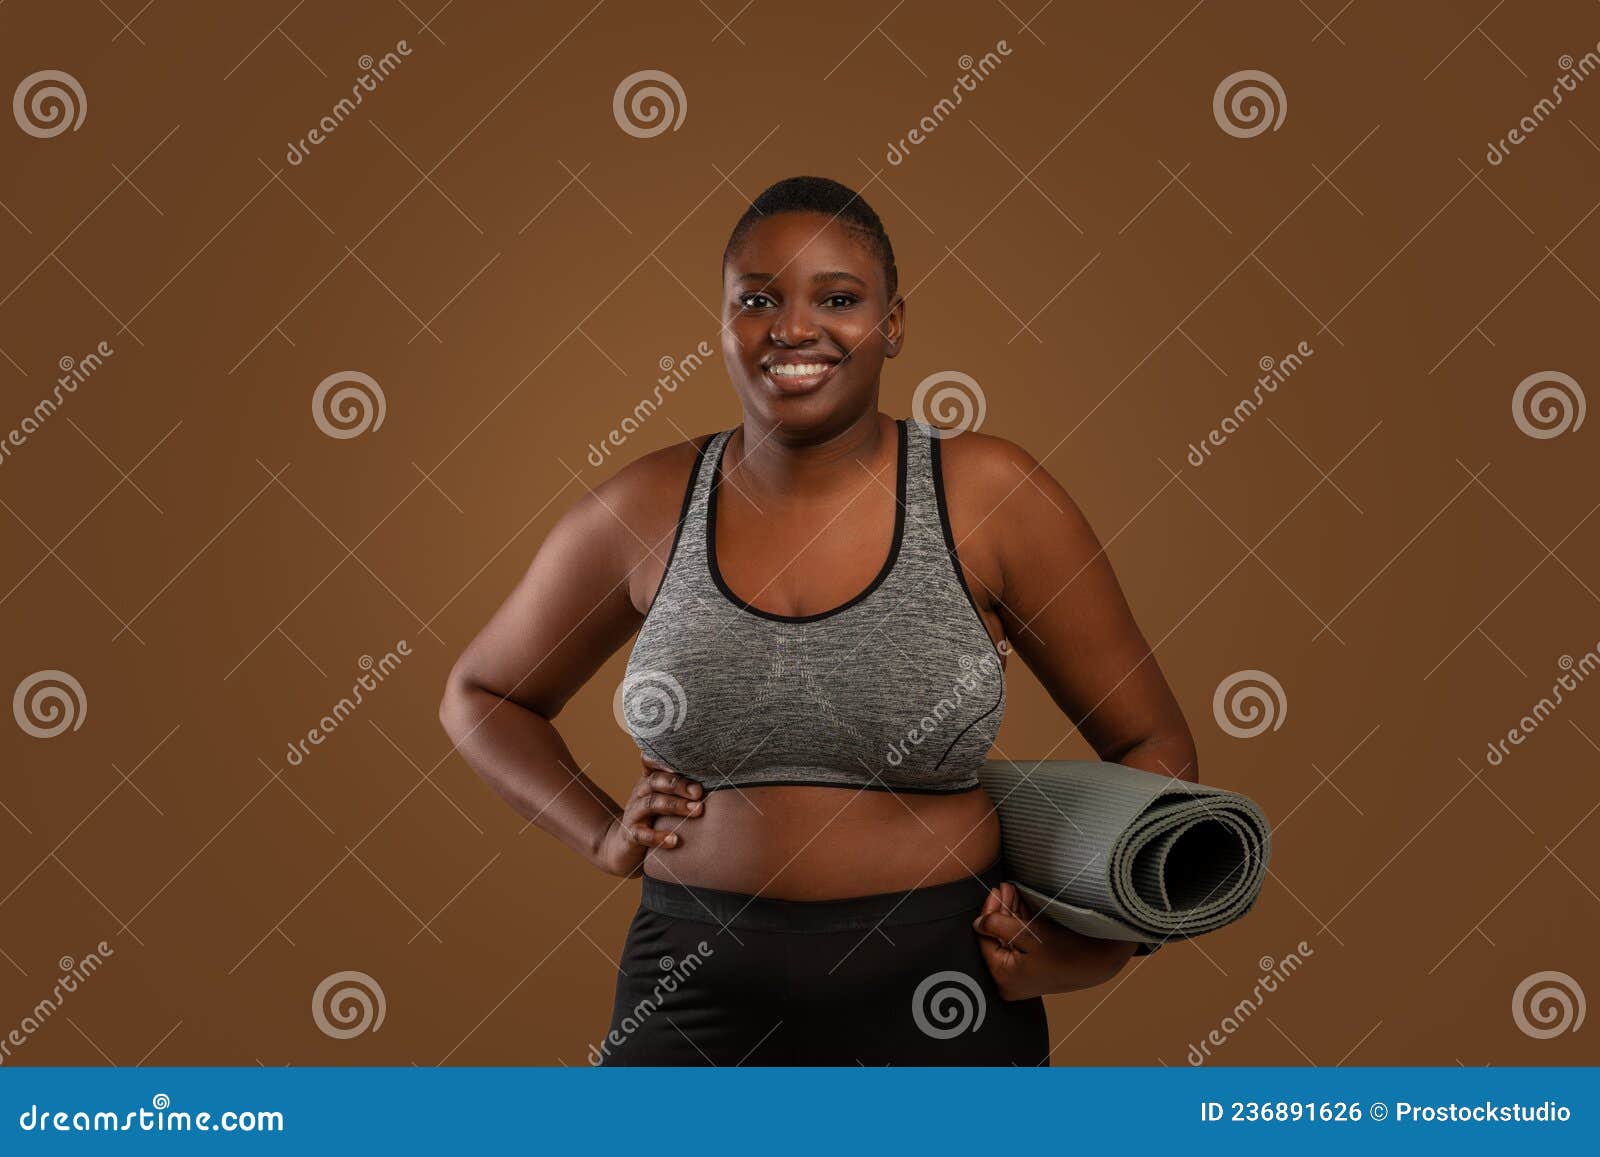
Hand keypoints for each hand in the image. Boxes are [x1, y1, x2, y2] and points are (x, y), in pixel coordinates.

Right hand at [595, 757, 703, 877]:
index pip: (653, 763)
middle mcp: (640, 793)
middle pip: (657, 781)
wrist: (623, 848)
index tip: (688, 762)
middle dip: (680, 785)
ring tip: (697, 811)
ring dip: (675, 806)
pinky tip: (674, 840)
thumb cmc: (653, 820)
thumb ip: (684, 790)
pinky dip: (658, 837)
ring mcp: (634, 813)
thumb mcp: (665, 801)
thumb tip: (719, 782)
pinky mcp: (630, 835)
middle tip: (699, 792)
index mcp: (649, 782)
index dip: (665, 760)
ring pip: (652, 803)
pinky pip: (642, 834)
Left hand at [972, 882, 1139, 999]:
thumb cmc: (1067, 951)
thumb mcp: (1029, 934)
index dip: (988, 912)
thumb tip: (977, 923)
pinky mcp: (1032, 968)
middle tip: (1004, 888)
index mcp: (1004, 977)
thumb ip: (998, 926)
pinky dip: (1019, 923)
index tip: (995, 891)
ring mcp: (1020, 975)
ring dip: (1010, 913)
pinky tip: (1020, 904)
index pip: (985, 938)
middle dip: (1001, 910)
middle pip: (996, 938)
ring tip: (1012, 891)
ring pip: (1008, 938)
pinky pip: (1019, 943)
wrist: (1101, 961)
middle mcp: (1009, 981)